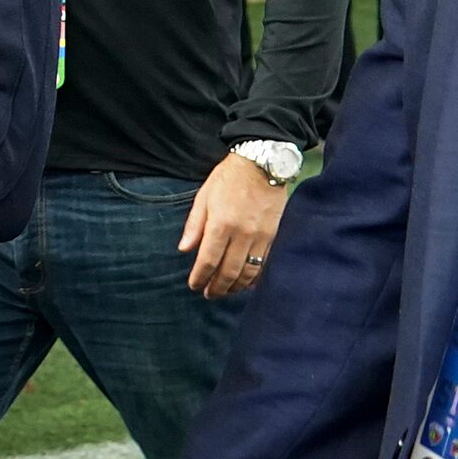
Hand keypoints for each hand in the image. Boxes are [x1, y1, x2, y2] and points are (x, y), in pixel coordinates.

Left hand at [179, 153, 286, 297]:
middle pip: (228, 272)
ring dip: (235, 287)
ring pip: (247, 272)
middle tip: (208, 295)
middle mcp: (241, 234)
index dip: (200, 277)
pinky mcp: (273, 236)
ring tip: (225, 291)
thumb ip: (194, 225)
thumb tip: (184, 250)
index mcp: (220, 224)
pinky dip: (254, 278)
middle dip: (217, 288)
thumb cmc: (229, 177)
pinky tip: (246, 282)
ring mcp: (260, 237)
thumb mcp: (204, 196)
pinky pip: (263, 264)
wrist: (262, 163)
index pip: (208, 261)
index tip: (194, 286)